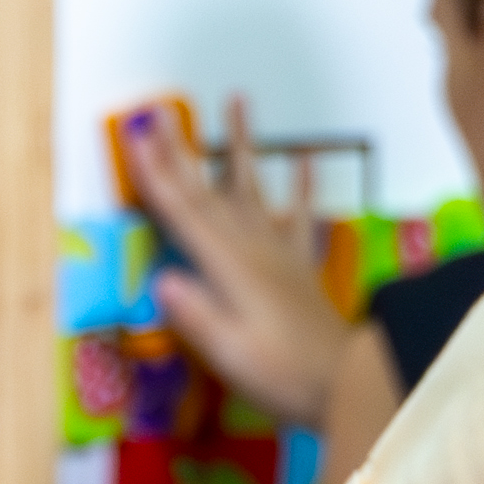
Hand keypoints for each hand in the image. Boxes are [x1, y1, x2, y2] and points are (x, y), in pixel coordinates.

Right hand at [124, 100, 346, 428]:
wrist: (347, 384)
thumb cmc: (282, 374)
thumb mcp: (230, 353)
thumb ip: (196, 316)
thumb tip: (161, 279)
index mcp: (228, 268)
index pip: (183, 213)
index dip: (156, 175)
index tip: (137, 137)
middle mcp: (252, 248)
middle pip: (209, 192)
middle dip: (180, 153)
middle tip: (160, 113)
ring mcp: (279, 252)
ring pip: (254, 187)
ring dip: (242, 144)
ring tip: (239, 100)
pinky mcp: (299, 265)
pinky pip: (301, 215)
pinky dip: (302, 184)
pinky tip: (303, 156)